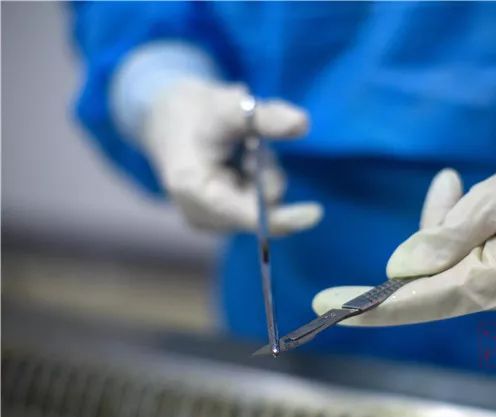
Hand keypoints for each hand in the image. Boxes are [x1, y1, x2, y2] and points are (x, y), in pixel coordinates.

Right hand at [142, 78, 322, 234]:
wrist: (166, 119)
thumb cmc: (194, 111)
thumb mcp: (227, 105)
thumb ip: (264, 115)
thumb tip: (302, 123)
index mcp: (193, 189)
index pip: (246, 215)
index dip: (283, 217)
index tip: (316, 212)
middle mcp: (199, 214)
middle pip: (259, 208)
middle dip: (265, 173)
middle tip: (251, 142)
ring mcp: (209, 219)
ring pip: (261, 204)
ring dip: (262, 173)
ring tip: (241, 148)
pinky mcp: (220, 217)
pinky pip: (256, 203)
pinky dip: (256, 179)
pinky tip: (239, 161)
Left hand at [313, 148, 495, 325]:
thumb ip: (447, 234)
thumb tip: (398, 269)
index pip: (422, 302)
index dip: (372, 305)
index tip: (327, 305)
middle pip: (433, 281)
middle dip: (422, 247)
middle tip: (447, 195)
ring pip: (448, 267)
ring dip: (444, 228)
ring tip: (464, 187)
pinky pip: (466, 262)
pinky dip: (456, 233)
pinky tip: (464, 196)